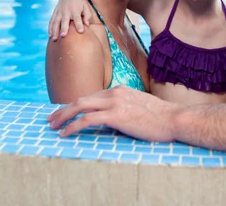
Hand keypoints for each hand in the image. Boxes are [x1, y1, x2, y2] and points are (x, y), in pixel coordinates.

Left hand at [47, 86, 180, 142]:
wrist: (174, 118)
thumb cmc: (162, 118)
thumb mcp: (140, 108)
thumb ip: (126, 109)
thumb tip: (115, 120)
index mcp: (120, 90)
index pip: (91, 97)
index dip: (75, 105)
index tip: (65, 113)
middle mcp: (114, 93)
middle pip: (81, 99)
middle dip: (63, 110)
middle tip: (51, 119)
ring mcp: (114, 102)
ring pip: (80, 107)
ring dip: (63, 117)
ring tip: (53, 127)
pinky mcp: (115, 115)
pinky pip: (86, 120)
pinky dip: (72, 126)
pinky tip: (65, 134)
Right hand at [48, 0, 91, 40]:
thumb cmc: (80, 1)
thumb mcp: (86, 7)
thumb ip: (87, 16)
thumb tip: (87, 25)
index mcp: (75, 11)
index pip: (77, 19)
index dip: (79, 25)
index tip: (81, 31)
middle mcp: (66, 11)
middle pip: (65, 21)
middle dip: (64, 28)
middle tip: (63, 36)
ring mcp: (59, 12)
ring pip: (56, 22)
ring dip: (54, 31)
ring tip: (54, 39)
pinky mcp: (55, 12)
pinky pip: (52, 21)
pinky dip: (50, 28)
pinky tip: (50, 35)